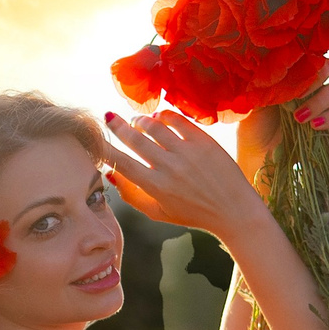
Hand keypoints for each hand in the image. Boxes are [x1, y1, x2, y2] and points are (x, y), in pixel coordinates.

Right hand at [102, 108, 269, 242]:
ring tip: (137, 121)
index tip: (96, 139)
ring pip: (154, 126)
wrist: (232, 210)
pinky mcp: (203, 142)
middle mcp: (169, 167)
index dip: (105, 148)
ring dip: (141, 120)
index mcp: (155, 187)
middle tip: (109, 117)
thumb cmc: (193, 214)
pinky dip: (164, 115)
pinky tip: (159, 117)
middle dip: (117, 126)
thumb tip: (111, 173)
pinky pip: (177, 120)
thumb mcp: (158, 213)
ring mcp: (187, 153)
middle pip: (135, 139)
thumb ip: (132, 196)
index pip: (122, 163)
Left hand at [233, 58, 328, 183]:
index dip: (307, 60)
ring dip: (319, 102)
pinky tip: (313, 125)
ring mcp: (316, 104)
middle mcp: (306, 87)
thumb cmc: (252, 127)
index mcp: (290, 76)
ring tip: (299, 118)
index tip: (295, 73)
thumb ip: (260, 88)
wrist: (257, 157)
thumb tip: (264, 74)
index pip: (307, 57)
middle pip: (326, 69)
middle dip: (316, 79)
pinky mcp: (324, 123)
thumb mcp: (252, 104)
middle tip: (299, 95)